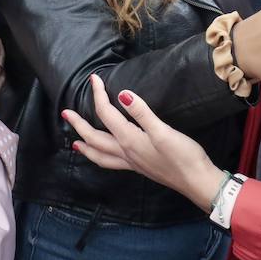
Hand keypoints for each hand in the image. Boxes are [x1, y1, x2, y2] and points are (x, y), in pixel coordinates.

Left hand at [63, 75, 224, 210]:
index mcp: (129, 140)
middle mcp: (125, 152)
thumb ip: (141, 112)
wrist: (196, 181)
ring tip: (74, 143)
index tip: (94, 79)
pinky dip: (100, 157)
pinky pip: (111, 162)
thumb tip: (122, 94)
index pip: (106, 114)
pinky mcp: (139, 167)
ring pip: (100, 155)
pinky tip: (106, 155)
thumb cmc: (183, 156)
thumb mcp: (163, 131)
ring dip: (85, 147)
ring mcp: (131, 162)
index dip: (98, 95)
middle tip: (64, 113)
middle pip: (94, 138)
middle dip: (78, 125)